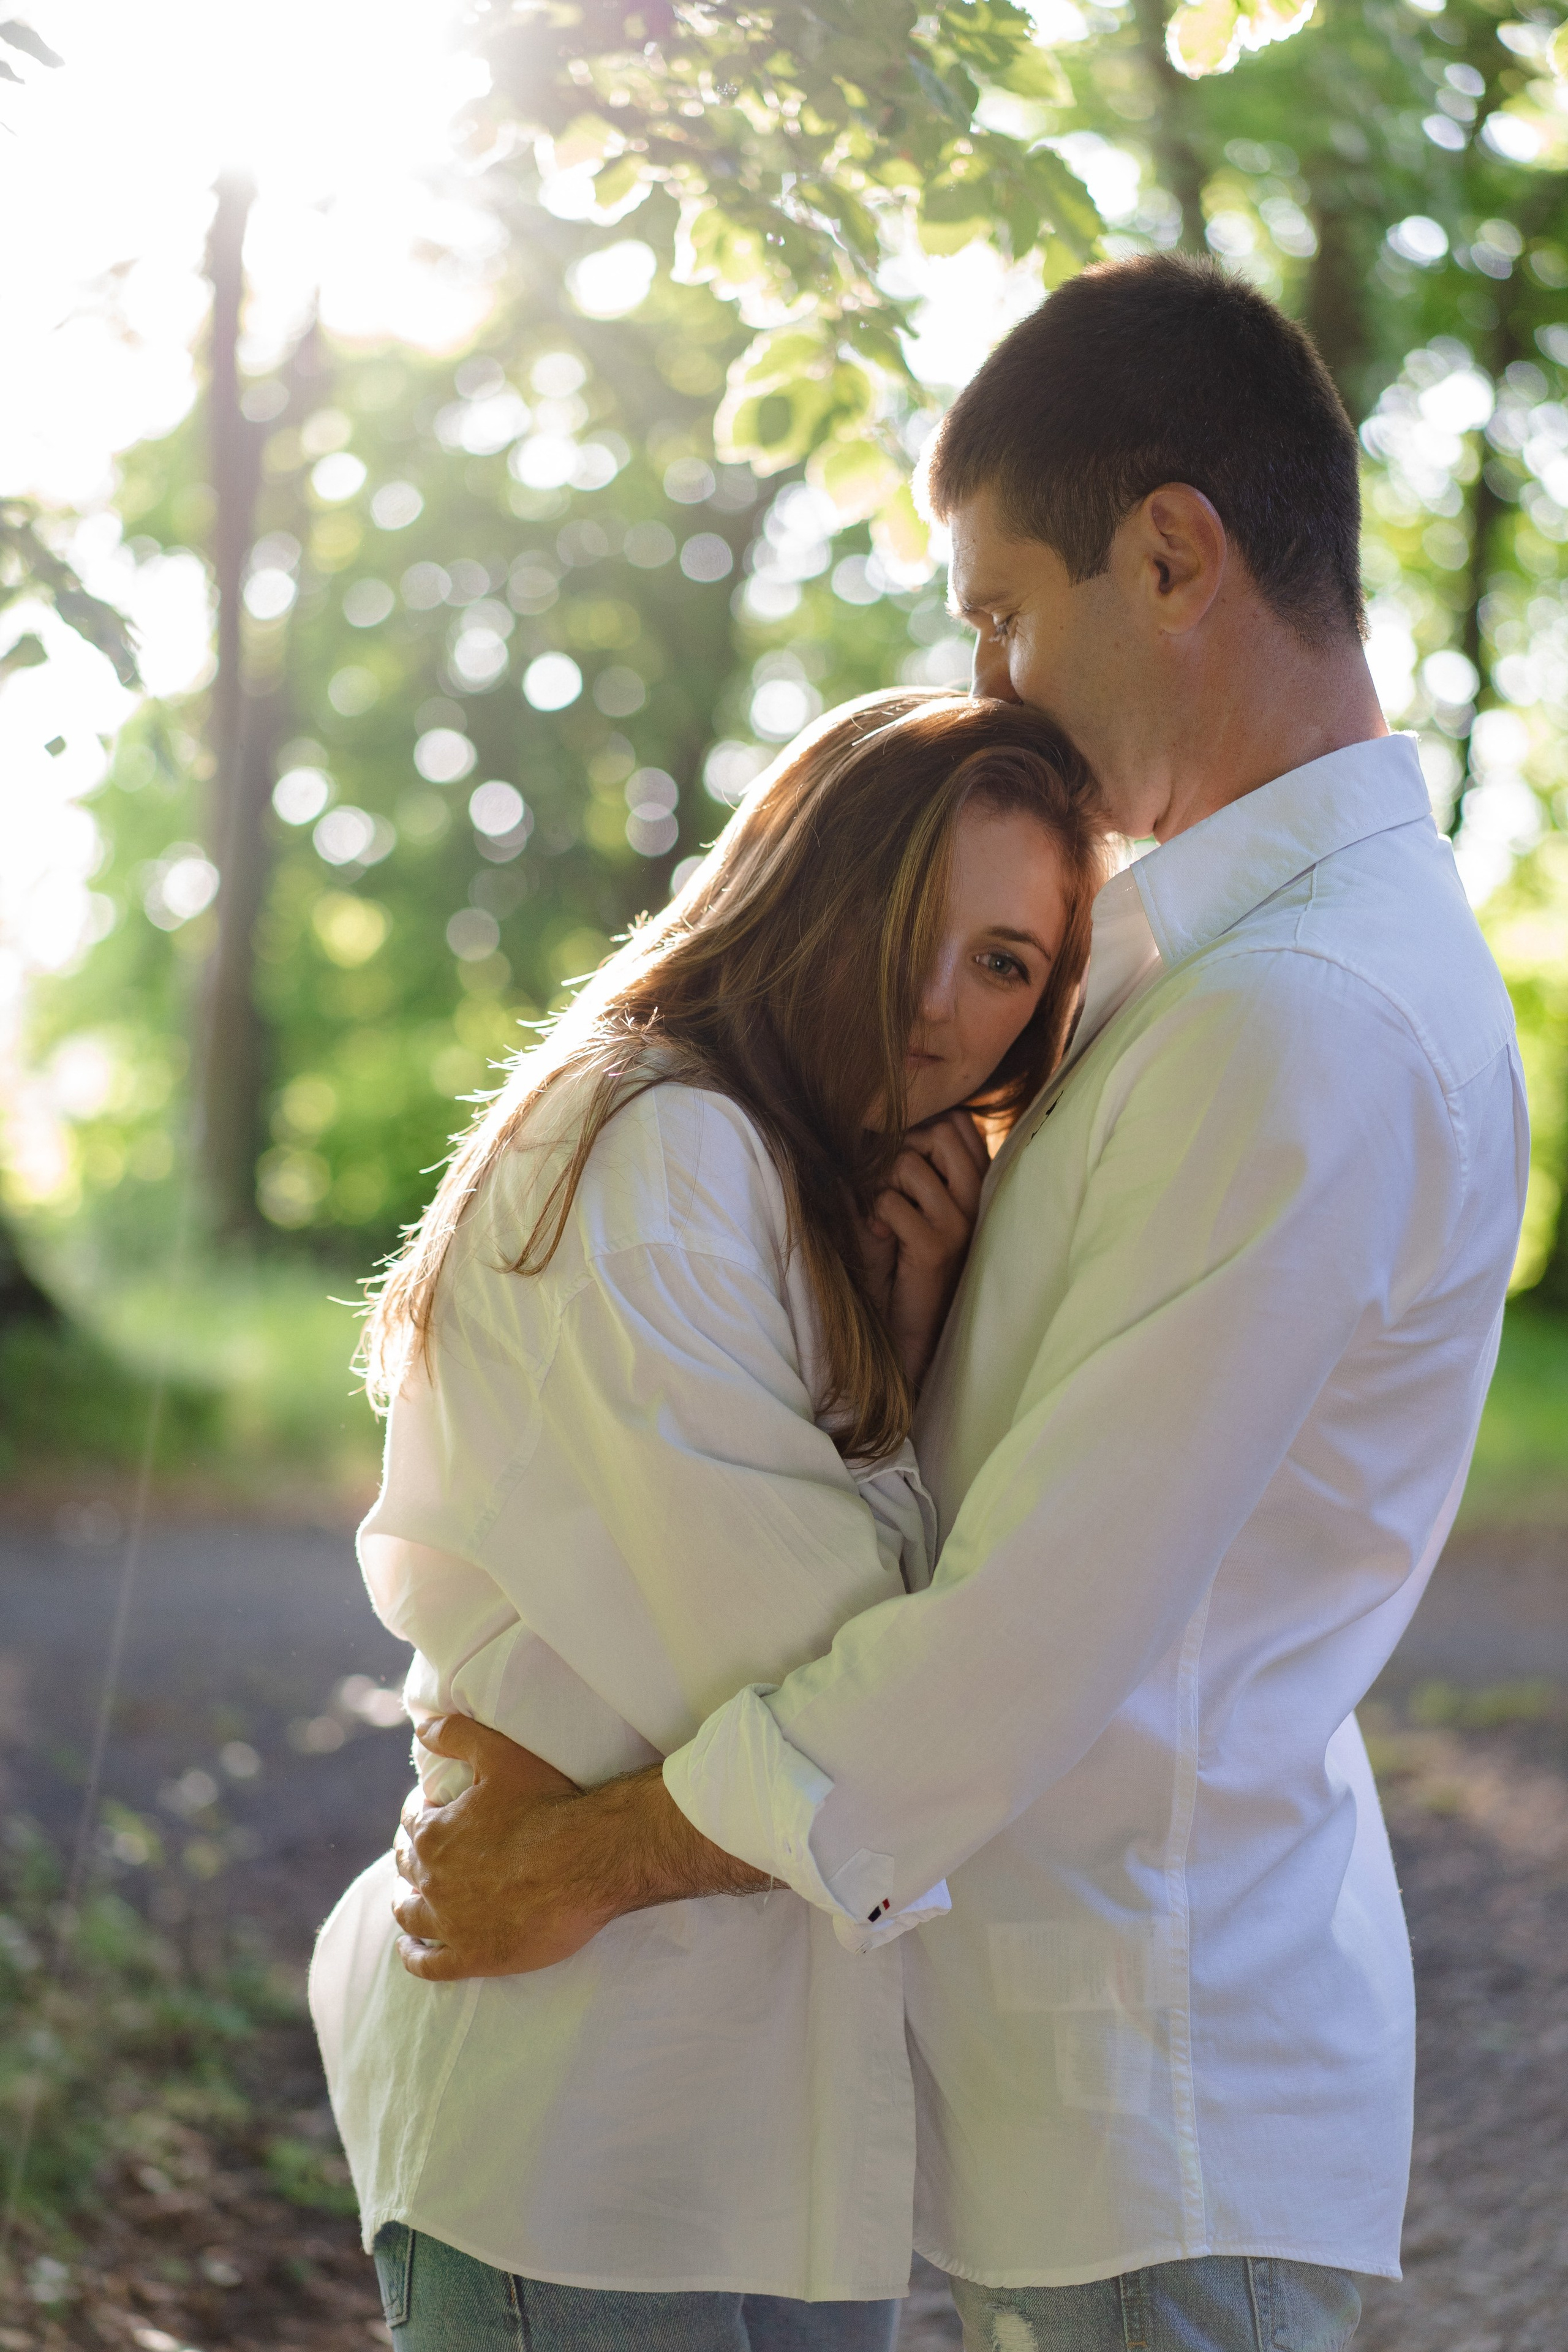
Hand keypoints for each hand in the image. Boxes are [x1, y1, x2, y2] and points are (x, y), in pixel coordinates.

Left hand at [392, 1716, 766, 1981]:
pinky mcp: (473, 1957)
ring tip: (409, 1901)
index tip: (434, 1813)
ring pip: (410, 1915)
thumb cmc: (550, 1803)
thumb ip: (456, 1735)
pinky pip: (428, 1964)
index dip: (422, 1814)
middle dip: (413, 1857)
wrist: (592, 1859)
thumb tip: (421, 1727)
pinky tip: (410, 1951)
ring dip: (406, 1904)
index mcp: (434, 1834)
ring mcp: (450, 1923)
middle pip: (408, 1868)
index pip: (413, 1823)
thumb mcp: (501, 1754)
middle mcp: (432, 1880)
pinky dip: (413, 1956)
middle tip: (428, 1854)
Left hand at [866, 1109, 987, 1387]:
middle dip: (902, 1148)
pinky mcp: (935, 1248)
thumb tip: (880, 1122)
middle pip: (940, 1131)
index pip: (958, 1123)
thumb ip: (914, 1164)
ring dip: (881, 1181)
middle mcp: (979, 1200)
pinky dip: (873, 1211)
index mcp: (980, 1184)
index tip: (902, 1163)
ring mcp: (962, 1224)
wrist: (909, 1326)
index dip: (920, 1131)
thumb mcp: (916, 1203)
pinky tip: (879, 1233)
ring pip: (909, 1162)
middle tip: (889, 1185)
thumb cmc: (905, 1258)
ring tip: (882, 1211)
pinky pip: (890, 1200)